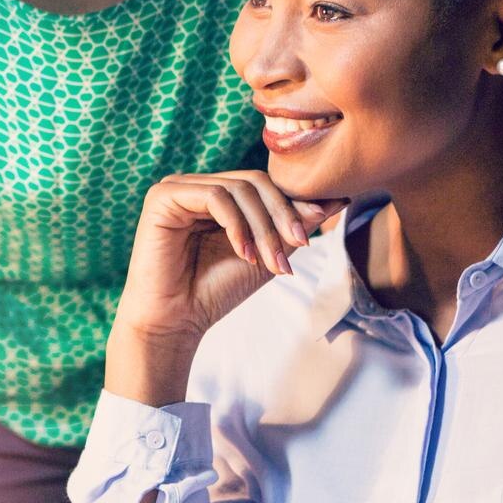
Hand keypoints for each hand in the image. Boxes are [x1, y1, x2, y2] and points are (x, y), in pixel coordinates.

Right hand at [105, 172, 344, 405]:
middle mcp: (197, 186)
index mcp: (217, 195)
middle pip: (255, 182)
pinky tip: (243, 253)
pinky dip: (237, 226)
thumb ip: (295, 226)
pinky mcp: (163, 196)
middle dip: (282, 216)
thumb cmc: (216, 290)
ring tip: (269, 263)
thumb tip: (339, 198)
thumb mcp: (266, 254)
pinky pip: (215, 197)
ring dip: (262, 227)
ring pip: (239, 189)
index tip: (312, 234)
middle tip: (299, 246)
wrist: (177, 321)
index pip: (263, 185)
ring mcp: (178, 188)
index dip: (292, 205)